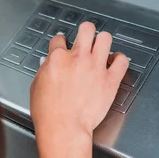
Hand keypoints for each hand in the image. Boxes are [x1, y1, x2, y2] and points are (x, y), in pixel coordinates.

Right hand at [30, 22, 129, 141]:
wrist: (64, 128)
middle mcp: (78, 58)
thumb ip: (44, 71)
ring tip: (101, 48)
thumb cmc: (48, 113)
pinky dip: (120, 59)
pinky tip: (115, 62)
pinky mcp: (110, 80)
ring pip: (105, 38)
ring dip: (103, 42)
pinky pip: (122, 61)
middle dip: (85, 31)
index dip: (60, 41)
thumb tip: (48, 64)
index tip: (63, 45)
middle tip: (85, 38)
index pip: (59, 39)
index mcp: (57, 58)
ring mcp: (96, 67)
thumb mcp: (37, 86)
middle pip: (86, 29)